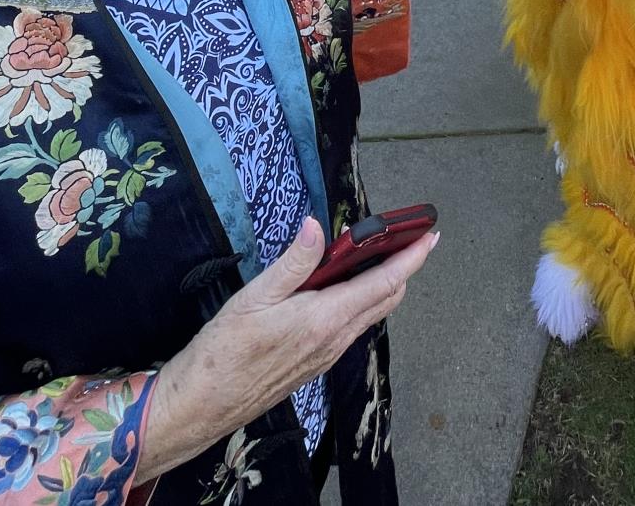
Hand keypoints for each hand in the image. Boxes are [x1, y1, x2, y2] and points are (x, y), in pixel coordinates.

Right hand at [134, 218, 435, 483]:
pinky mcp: (317, 363)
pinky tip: (345, 287)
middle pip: (386, 299)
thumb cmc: (223, 351)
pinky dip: (361, 301)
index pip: (384, 283)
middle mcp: (336, 340)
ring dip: (383, 284)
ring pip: (370, 314)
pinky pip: (352, 327)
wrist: (204, 404)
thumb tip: (318, 228)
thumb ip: (294, 262)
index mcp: (325, 319)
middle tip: (408, 238)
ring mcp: (328, 354)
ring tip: (379, 255)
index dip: (410, 258)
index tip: (430, 236)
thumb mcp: (254, 297)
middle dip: (403, 268)